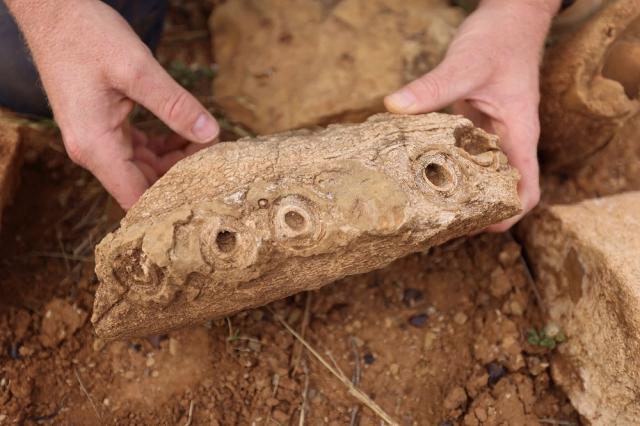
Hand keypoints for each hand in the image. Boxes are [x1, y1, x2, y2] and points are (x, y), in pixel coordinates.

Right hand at [7, 0, 218, 208]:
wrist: (52, 12)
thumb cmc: (85, 36)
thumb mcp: (137, 69)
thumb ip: (175, 105)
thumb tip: (210, 134)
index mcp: (96, 147)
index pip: (138, 198)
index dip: (173, 199)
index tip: (206, 186)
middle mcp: (94, 151)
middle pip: (145, 185)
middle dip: (182, 176)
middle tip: (216, 158)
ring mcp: (98, 141)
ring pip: (145, 168)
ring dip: (177, 160)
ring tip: (207, 141)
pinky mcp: (105, 128)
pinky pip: (140, 150)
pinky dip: (165, 146)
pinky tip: (187, 133)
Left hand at [385, 0, 559, 230]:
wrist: (511, 14)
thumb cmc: (501, 38)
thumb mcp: (466, 63)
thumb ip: (432, 86)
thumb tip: (395, 106)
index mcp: (519, 134)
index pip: (525, 190)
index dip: (506, 215)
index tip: (476, 226)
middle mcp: (508, 138)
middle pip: (499, 189)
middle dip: (475, 209)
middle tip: (437, 221)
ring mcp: (491, 130)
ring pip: (480, 172)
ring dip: (460, 188)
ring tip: (425, 203)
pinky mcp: (475, 121)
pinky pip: (463, 150)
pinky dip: (447, 161)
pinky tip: (420, 166)